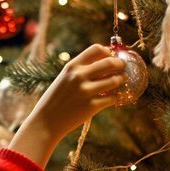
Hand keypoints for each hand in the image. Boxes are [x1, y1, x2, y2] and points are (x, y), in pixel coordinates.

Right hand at [8, 44, 126, 167]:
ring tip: (122, 80)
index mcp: (71, 66)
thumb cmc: (55, 99)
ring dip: (121, 79)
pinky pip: (112, 98)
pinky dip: (116, 97)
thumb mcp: (63, 79)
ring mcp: (86, 91)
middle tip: (123, 67)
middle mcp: (79, 76)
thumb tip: (104, 63)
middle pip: (110, 62)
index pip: (96, 49)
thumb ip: (80, 70)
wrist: (46, 121)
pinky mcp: (92, 106)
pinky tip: (114, 97)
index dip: (107, 52)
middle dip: (120, 64)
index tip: (111, 57)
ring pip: (114, 80)